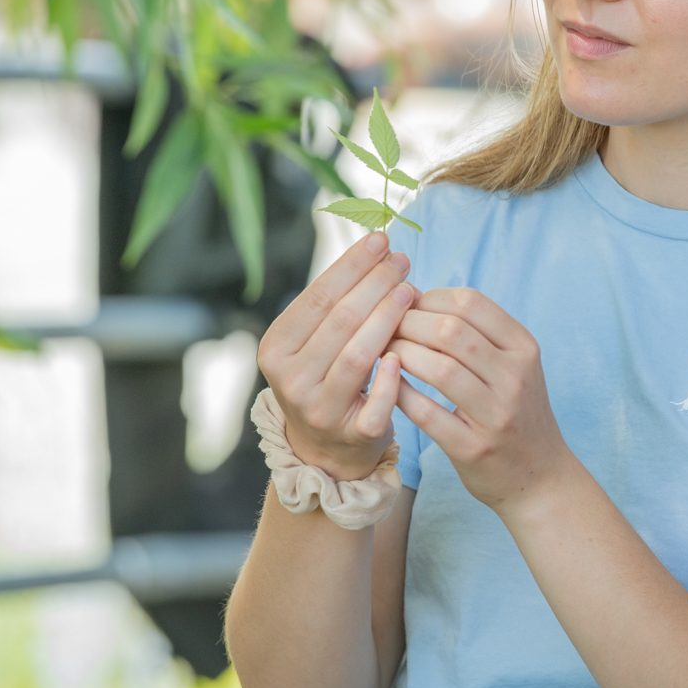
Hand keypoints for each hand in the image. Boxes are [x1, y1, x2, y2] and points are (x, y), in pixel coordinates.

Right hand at [258, 232, 416, 480]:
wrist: (328, 448)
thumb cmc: (329, 376)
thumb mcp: (317, 340)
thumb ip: (337, 301)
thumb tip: (377, 246)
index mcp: (276, 348)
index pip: (318, 296)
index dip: (352, 265)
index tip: (382, 240)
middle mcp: (289, 379)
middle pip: (340, 321)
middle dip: (376, 284)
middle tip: (403, 261)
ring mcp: (319, 409)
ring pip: (357, 355)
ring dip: (388, 318)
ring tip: (411, 290)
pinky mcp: (351, 434)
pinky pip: (375, 403)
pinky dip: (390, 377)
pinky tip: (403, 353)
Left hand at [387, 288, 570, 514]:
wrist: (539, 477)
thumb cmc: (516, 411)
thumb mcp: (515, 365)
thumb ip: (477, 334)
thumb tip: (417, 297)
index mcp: (524, 348)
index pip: (470, 303)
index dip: (429, 297)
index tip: (405, 304)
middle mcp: (515, 377)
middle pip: (451, 330)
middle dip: (408, 323)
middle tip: (385, 328)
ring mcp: (497, 414)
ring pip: (440, 368)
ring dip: (402, 355)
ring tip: (383, 353)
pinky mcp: (474, 448)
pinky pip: (427, 414)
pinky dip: (400, 394)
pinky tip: (386, 386)